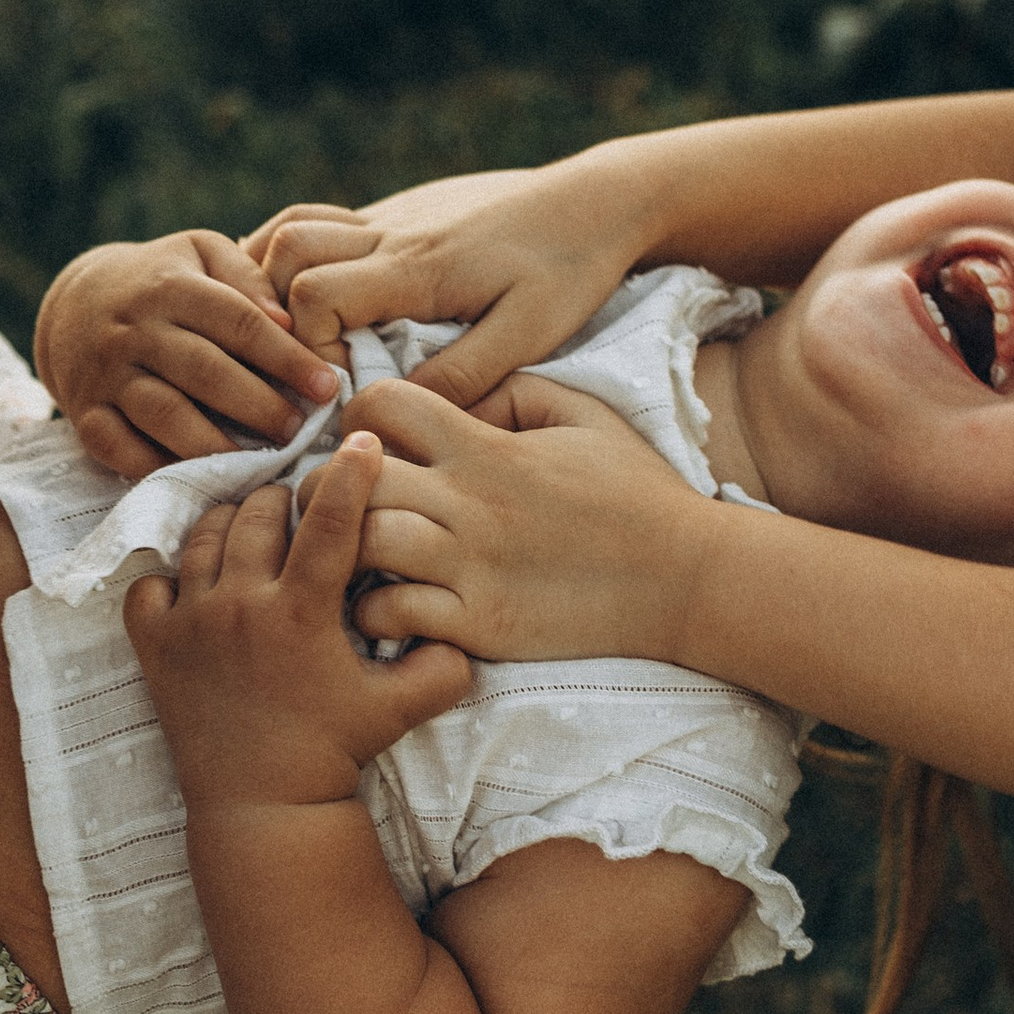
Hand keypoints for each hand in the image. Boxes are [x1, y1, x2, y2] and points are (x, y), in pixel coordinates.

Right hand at [36, 233, 343, 478]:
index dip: (286, 357)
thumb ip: (246, 277)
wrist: (74, 302)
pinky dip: (158, 468)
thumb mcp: (202, 253)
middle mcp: (135, 331)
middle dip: (259, 405)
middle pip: (205, 372)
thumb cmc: (163, 279)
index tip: (328, 387)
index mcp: (172, 287)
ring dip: (215, 444)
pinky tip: (200, 479)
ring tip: (259, 463)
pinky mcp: (84, 413)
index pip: (238, 322)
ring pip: (164, 415)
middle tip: (300, 430)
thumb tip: (288, 319)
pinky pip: (119, 448)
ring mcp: (106, 375)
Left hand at [126, 433, 472, 808]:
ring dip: (233, 525)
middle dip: (285, 500)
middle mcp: (240, 605)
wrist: (261, 809)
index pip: (330, 518)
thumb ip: (444, 665)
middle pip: (258, 511)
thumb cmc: (334, 753)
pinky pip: (149, 583)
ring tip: (257, 537)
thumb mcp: (403, 710)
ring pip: (204, 536)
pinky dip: (172, 575)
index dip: (349, 472)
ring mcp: (191, 623)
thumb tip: (463, 624)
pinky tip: (200, 585)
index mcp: (302, 612)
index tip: (360, 440)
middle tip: (302, 512)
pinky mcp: (155, 646)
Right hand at [250, 160, 656, 408]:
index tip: (342, 385)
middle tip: (312, 359)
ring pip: (295, 227)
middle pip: (286, 253)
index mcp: (416, 267)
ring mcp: (392, 216)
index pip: (314, 295)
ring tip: (302, 330)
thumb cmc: (570, 268)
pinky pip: (327, 222)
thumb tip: (397, 410)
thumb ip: (464, 375)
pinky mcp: (403, 212)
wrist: (598, 198)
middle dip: (278, 309)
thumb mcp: (529, 334)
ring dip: (281, 276)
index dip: (309, 345)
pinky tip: (323, 294)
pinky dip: (304, 255)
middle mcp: (391, 234)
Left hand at [341, 375, 716, 665]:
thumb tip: (457, 398)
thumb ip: (515, 389)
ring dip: (343, 550)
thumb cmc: (635, 491)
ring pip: (362, 545)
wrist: (685, 576)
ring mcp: (472, 568)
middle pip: (352, 479)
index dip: (361, 416)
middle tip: (338, 504)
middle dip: (329, 487)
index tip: (369, 440)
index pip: (385, 404)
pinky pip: (391, 615)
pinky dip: (376, 611)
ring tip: (352, 557)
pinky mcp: (480, 625)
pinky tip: (389, 605)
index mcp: (488, 448)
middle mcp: (470, 504)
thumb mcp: (583, 413)